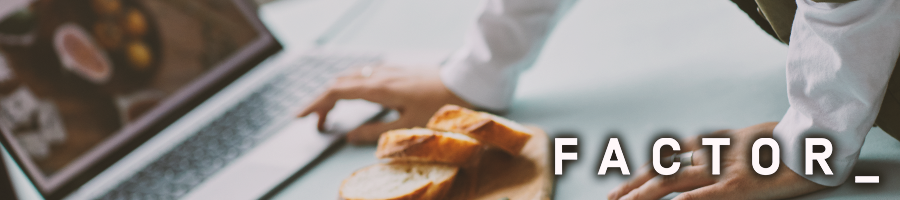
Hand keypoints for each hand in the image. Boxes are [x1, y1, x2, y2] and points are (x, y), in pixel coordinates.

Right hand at [298, 65, 472, 143]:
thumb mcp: (408, 126)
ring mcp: (387, 70)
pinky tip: (352, 94)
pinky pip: (363, 73)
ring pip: (349, 76)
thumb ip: (375, 132)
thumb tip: (348, 137)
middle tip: (313, 122)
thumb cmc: (441, 106)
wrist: (465, 83)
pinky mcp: (395, 70)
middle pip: (338, 84)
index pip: (336, 93)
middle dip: (321, 102)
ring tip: (328, 112)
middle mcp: (379, 75)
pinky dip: (349, 85)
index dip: (315, 105)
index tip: (300, 117)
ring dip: (334, 93)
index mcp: (378, 88)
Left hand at [607, 122, 827, 199]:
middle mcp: (712, 156)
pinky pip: (708, 194)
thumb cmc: (784, 145)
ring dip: (646, 194)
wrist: (816, 144)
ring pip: (674, 181)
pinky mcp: (740, 185)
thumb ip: (720, 147)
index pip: (668, 157)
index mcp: (713, 145)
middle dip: (634, 186)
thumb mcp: (745, 140)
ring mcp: (724, 170)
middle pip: (663, 170)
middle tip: (612, 199)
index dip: (643, 171)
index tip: (623, 186)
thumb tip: (695, 155)